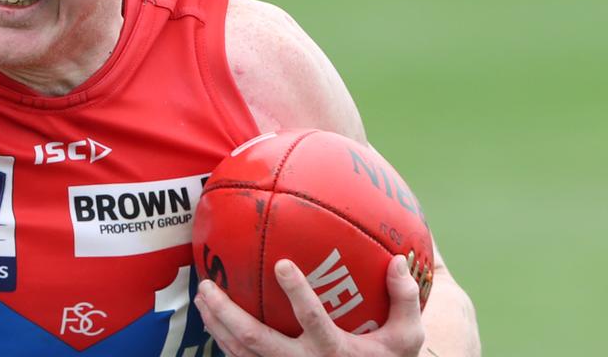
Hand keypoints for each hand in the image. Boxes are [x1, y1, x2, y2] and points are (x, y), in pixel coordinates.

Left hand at [194, 254, 424, 356]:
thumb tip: (397, 260)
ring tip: (202, 298)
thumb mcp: (405, 337)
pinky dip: (225, 343)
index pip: (312, 320)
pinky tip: (213, 321)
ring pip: (242, 354)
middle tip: (208, 286)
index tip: (281, 264)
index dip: (297, 294)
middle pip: (257, 341)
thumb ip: (402, 299)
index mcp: (335, 351)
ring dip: (217, 326)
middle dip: (228, 314)